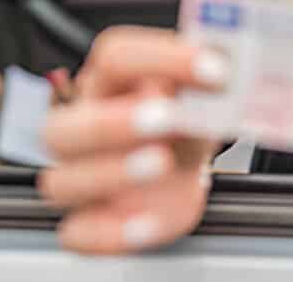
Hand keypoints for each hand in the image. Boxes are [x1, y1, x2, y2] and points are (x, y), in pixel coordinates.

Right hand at [38, 25, 227, 253]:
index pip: (116, 57)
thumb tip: (230, 68)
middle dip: (113, 122)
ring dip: (112, 173)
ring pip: (62, 182)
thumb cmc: (181, 121)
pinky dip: (112, 233)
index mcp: (106, 83)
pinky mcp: (90, 223)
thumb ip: (206, 87)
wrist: (179, 166)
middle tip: (165, 118)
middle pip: (63, 126)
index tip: (215, 70)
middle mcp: (80, 129)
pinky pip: (78, 235)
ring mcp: (79, 179)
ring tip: (162, 163)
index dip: (164, 59)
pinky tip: (150, 222)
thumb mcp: (197, 96)